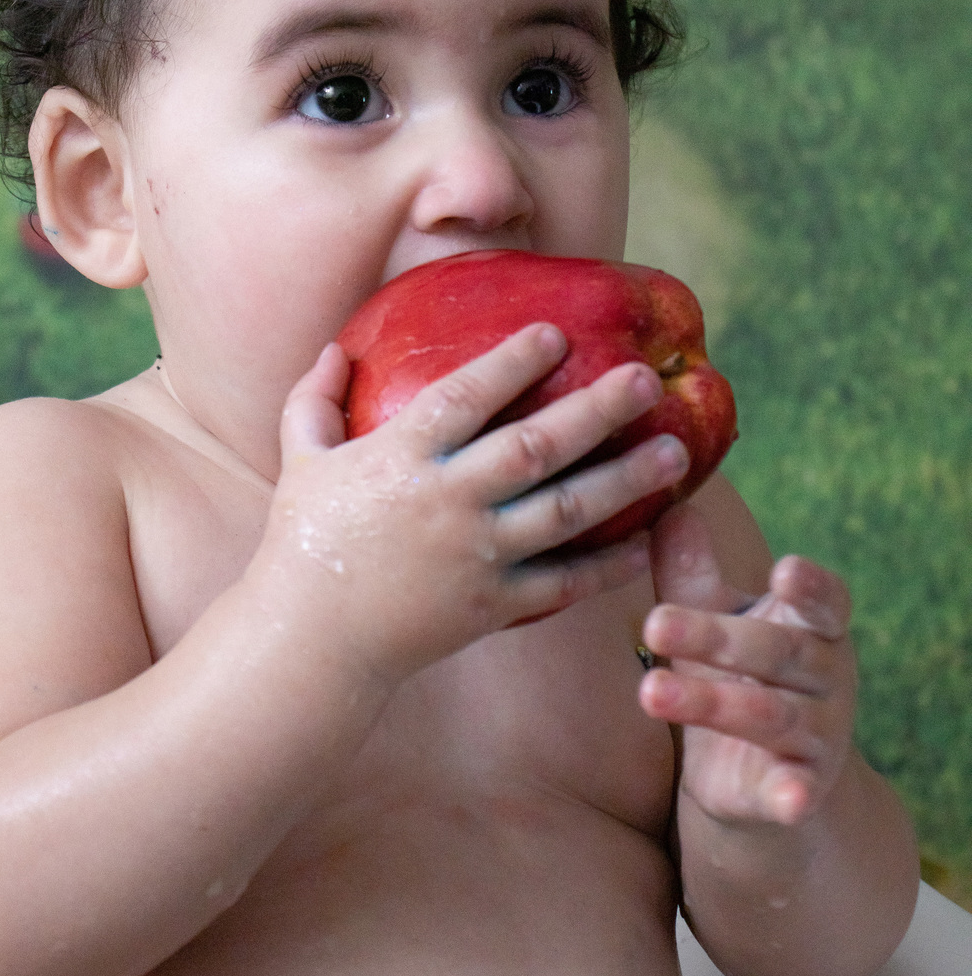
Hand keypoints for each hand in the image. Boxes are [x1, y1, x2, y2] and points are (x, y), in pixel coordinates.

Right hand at [254, 326, 690, 682]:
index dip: (512, 360)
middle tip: (648, 379)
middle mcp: (446, 501)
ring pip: (565, 511)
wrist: (308, 642)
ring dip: (626, 480)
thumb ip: (316, 400)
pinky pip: (560, 583)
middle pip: (536, 446)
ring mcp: (473, 557)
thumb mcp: (299, 460)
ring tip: (676, 452)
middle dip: (597, 408)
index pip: (466, 395)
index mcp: (400, 457)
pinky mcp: (489, 607)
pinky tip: (648, 541)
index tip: (557, 333)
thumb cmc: (301, 542)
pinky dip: (607, 566)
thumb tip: (337, 348)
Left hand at [638, 505, 855, 826]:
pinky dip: (795, 796)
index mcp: (814, 627)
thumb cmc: (737, 673)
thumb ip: (692, 571)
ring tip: (649, 692)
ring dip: (710, 704)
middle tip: (653, 624)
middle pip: (776, 652)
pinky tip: (788, 801)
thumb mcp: (714, 619)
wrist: (759, 773)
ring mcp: (818, 736)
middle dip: (714, 638)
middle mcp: (826, 677)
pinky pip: (798, 792)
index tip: (784, 570)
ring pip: (767, 716)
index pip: (824, 601)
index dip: (810, 587)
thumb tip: (666, 506)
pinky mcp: (802, 790)